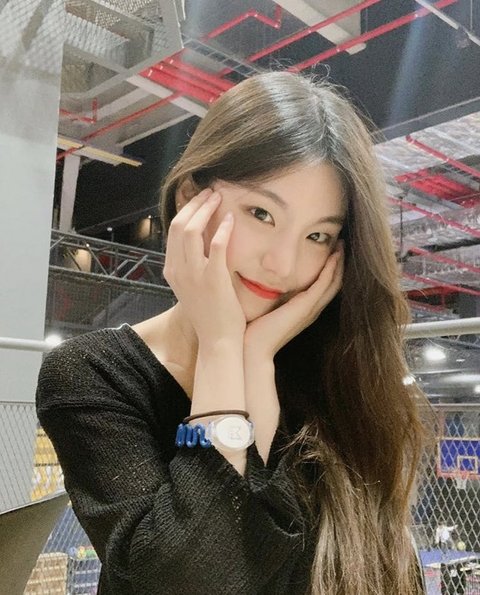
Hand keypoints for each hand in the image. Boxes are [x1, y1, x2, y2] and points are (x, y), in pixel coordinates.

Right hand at [163, 188, 245, 343]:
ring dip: (206, 209)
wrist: (217, 341)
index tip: (199, 201)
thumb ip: (193, 267)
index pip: (173, 232)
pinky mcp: (213, 279)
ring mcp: (194, 275)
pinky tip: (231, 219)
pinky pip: (217, 245)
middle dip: (194, 204)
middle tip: (209, 193)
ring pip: (192, 230)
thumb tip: (202, 245)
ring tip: (218, 198)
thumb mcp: (192, 288)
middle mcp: (178, 270)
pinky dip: (223, 228)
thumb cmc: (209, 316)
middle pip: (179, 226)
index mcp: (172, 271)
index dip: (186, 211)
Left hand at [244, 241, 343, 358]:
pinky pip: (323, 285)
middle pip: (334, 283)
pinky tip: (333, 256)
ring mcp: (310, 309)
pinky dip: (330, 270)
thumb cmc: (254, 329)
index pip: (324, 286)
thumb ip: (269, 295)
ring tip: (342, 246)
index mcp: (304, 310)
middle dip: (338, 263)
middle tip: (342, 243)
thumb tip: (260, 279)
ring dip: (338, 263)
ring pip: (333, 283)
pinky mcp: (305, 308)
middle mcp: (311, 310)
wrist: (252, 348)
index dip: (330, 268)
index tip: (330, 249)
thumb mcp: (265, 308)